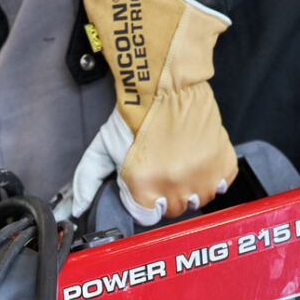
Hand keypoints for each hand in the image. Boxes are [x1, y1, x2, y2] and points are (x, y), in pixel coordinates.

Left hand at [71, 0, 237, 225]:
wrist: (166, 82)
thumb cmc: (135, 112)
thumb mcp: (103, 147)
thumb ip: (87, 181)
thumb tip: (77, 208)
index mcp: (143, 187)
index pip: (147, 217)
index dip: (144, 201)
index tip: (145, 186)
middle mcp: (173, 186)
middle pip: (172, 210)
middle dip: (166, 194)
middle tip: (163, 170)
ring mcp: (201, 176)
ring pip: (199, 200)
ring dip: (191, 187)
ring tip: (182, 165)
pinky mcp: (222, 162)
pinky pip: (223, 184)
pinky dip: (215, 176)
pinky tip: (200, 161)